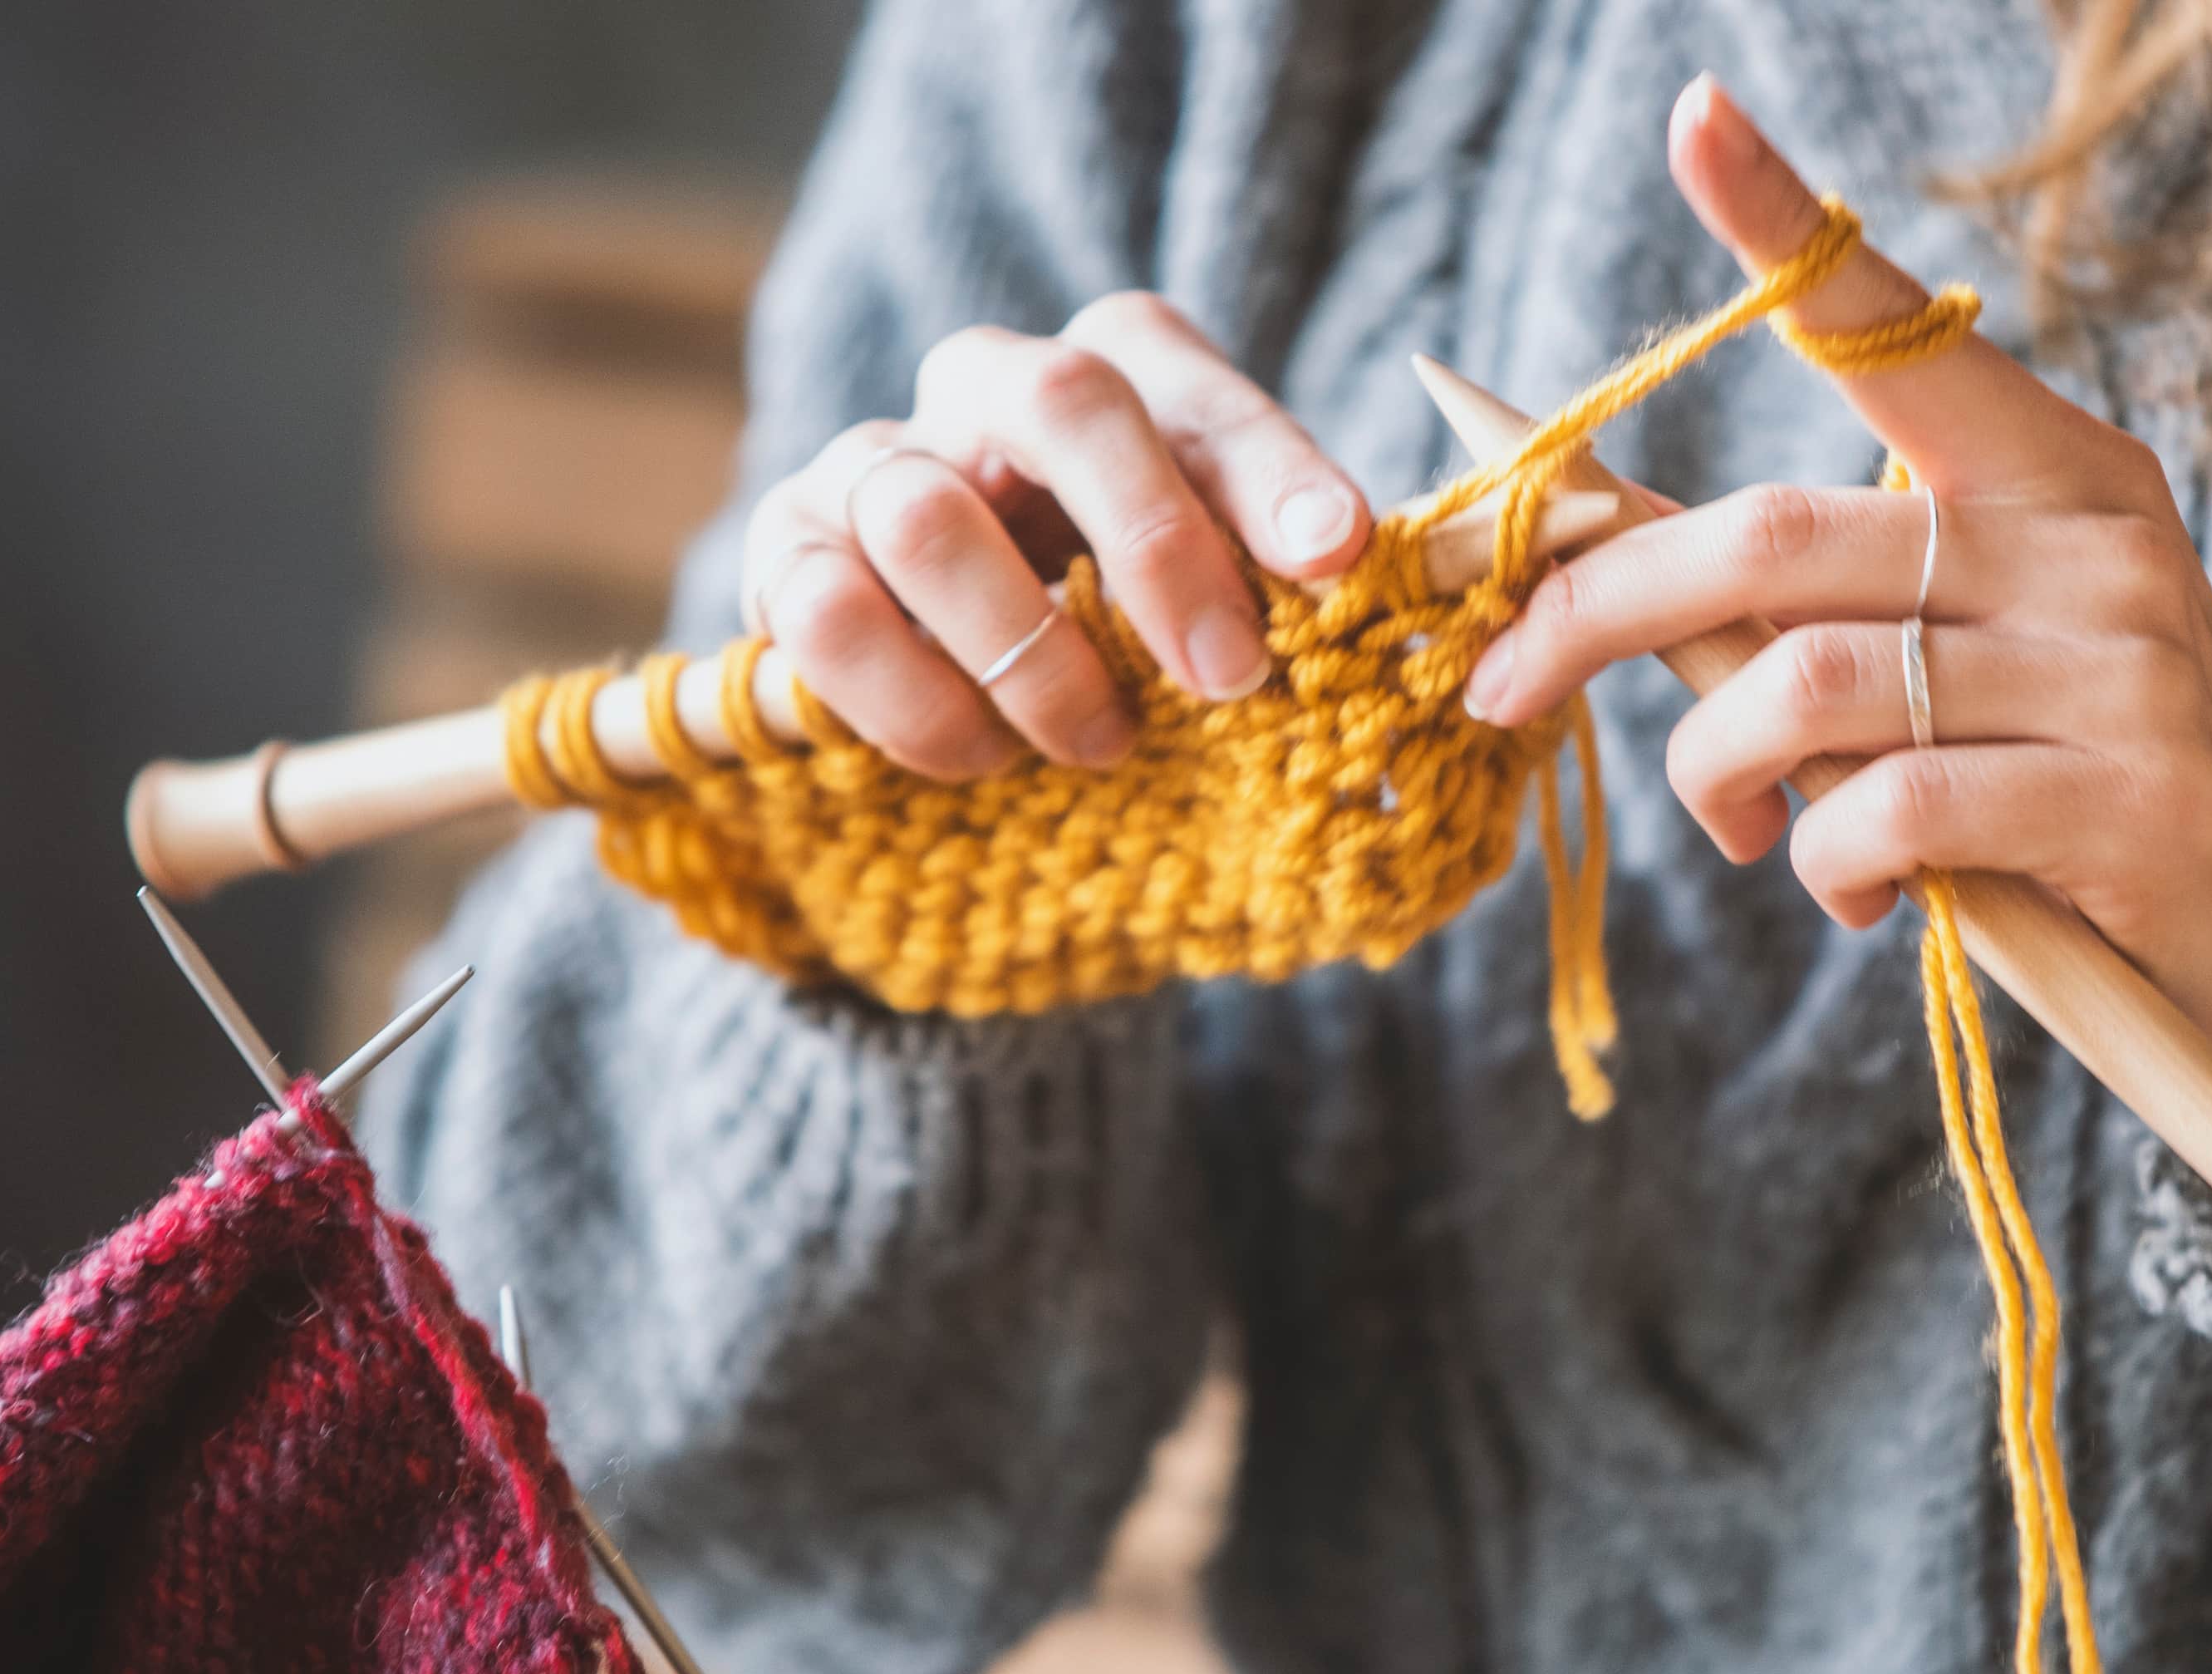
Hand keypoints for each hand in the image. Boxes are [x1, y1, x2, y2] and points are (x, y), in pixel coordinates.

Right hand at [739, 293, 1371, 776]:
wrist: (962, 699)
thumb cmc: (1130, 638)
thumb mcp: (1227, 607)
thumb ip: (1304, 606)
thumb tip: (1426, 663)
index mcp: (1117, 376)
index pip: (1192, 384)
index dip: (1270, 465)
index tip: (1340, 555)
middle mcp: (988, 390)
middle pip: (1063, 398)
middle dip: (1158, 546)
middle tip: (1229, 681)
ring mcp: (871, 465)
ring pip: (928, 514)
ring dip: (1031, 653)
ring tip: (1099, 746)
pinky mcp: (784, 558)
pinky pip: (823, 613)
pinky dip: (916, 701)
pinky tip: (982, 758)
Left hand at [1465, 77, 2211, 1226]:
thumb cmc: (2079, 799)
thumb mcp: (1968, 670)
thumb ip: (1821, 610)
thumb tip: (1610, 567)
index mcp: (2055, 472)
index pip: (1900, 325)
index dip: (1788, 226)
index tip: (1691, 114)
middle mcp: (2093, 541)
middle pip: (1776, 534)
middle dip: (1598, 613)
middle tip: (1500, 686)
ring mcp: (2122, 666)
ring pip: (1810, 682)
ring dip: (1714, 773)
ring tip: (1736, 827)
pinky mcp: (2130, 801)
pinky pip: (1892, 810)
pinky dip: (1823, 862)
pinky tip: (1845, 892)